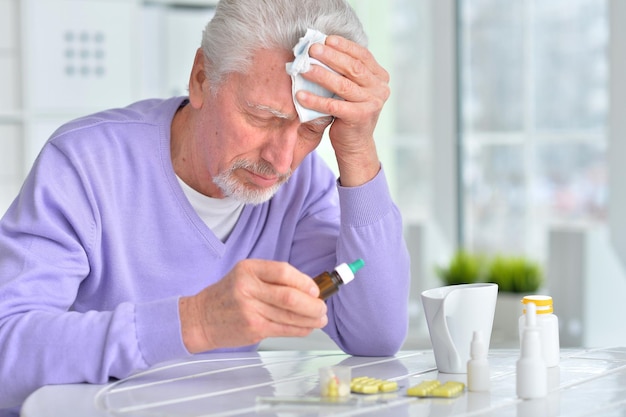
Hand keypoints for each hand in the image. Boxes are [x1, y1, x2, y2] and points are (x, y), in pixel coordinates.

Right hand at [179, 259, 327, 352]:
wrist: (200, 318)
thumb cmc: (227, 295)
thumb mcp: (245, 275)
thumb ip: (271, 278)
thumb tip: (308, 287)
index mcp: (248, 269)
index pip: (283, 271)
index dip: (304, 281)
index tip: (315, 289)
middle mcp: (248, 288)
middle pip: (290, 296)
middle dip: (312, 304)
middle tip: (322, 307)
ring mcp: (250, 310)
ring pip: (289, 316)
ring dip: (310, 319)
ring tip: (320, 318)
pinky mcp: (252, 328)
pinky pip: (283, 329)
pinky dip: (299, 329)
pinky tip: (307, 327)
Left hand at [295, 35, 389, 185]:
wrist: (355, 144)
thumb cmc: (349, 113)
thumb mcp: (352, 89)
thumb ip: (346, 72)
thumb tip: (321, 49)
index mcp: (380, 78)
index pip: (363, 56)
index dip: (344, 46)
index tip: (327, 39)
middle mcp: (380, 89)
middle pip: (353, 68)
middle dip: (331, 56)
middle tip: (313, 50)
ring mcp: (372, 103)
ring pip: (343, 85)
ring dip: (321, 75)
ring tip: (304, 68)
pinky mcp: (360, 117)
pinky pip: (333, 105)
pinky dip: (315, 100)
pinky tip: (301, 95)